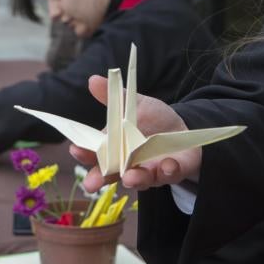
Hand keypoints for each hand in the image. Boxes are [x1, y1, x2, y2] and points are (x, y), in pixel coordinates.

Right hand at [70, 75, 200, 192]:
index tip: (75, 150)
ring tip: (128, 177)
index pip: (96, 153)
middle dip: (99, 180)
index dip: (84, 153)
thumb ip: (116, 98)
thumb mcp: (136, 105)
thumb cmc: (156, 120)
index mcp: (116, 149)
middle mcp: (129, 164)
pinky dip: (167, 170)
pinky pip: (169, 175)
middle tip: (90, 184)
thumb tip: (93, 80)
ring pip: (139, 179)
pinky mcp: (173, 171)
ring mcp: (150, 170)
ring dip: (134, 179)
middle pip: (110, 175)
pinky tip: (167, 164)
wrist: (187, 129)